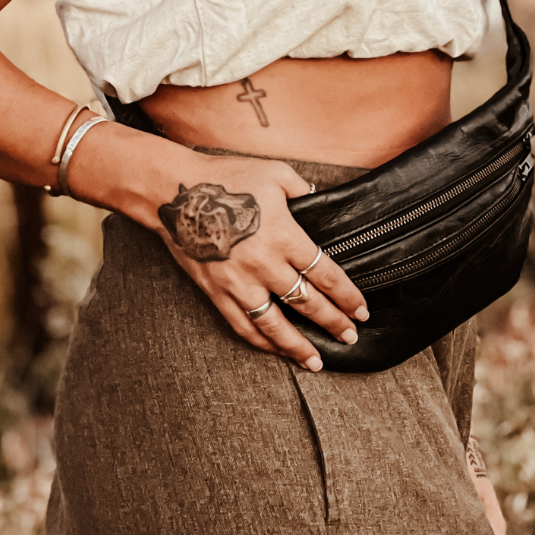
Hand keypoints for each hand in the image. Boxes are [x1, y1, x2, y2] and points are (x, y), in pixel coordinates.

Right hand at [151, 155, 368, 370]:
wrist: (173, 191)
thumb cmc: (224, 178)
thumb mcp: (274, 173)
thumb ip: (302, 189)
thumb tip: (319, 200)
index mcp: (284, 236)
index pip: (325, 275)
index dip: (347, 296)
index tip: (361, 310)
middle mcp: (265, 264)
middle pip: (307, 302)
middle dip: (334, 322)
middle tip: (350, 336)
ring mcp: (238, 282)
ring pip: (275, 324)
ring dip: (299, 345)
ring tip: (317, 361)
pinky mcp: (215, 290)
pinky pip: (241, 324)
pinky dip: (260, 341)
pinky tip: (275, 350)